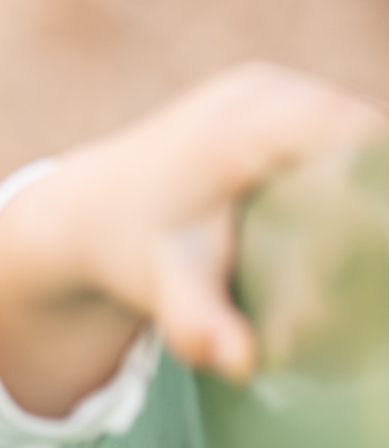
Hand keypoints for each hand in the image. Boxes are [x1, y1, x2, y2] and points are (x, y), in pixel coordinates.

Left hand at [0, 63, 385, 417]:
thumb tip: (239, 364)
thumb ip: (199, 324)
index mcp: (237, 135)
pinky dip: (349, 158)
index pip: (350, 141)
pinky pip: (334, 119)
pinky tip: (350, 204)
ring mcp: (264, 83)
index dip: (379, 180)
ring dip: (368, 171)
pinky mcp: (270, 88)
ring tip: (366, 233)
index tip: (381, 241)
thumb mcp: (164, 288)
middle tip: (375, 253)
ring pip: (352, 123)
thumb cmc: (132, 252)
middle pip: (360, 131)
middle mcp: (255, 93)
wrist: (89, 208)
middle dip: (378, 185)